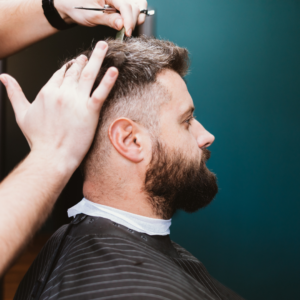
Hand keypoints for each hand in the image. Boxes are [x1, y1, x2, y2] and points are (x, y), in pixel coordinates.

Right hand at [0, 41, 117, 172]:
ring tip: (103, 47)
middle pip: (75, 71)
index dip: (68, 67)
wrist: (51, 156)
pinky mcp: (90, 111)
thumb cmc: (38, 139)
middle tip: (91, 53)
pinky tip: (114, 70)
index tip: (75, 62)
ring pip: (88, 75)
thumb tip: (4, 78)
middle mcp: (62, 93)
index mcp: (47, 92)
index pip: (60, 74)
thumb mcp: (21, 114)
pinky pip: (101, 92)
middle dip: (83, 60)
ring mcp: (76, 101)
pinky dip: (108, 81)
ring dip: (97, 58)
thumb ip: (14, 93)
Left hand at [56, 0, 147, 36]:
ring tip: (127, 28)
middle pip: (135, 5)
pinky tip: (127, 24)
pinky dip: (134, 17)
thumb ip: (108, 19)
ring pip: (138, 6)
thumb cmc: (78, 7)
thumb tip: (121, 25)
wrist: (71, 5)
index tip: (128, 33)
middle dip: (133, 20)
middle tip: (126, 32)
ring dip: (136, 18)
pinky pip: (135, 8)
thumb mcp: (91, 15)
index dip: (129, 20)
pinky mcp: (122, 2)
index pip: (126, 5)